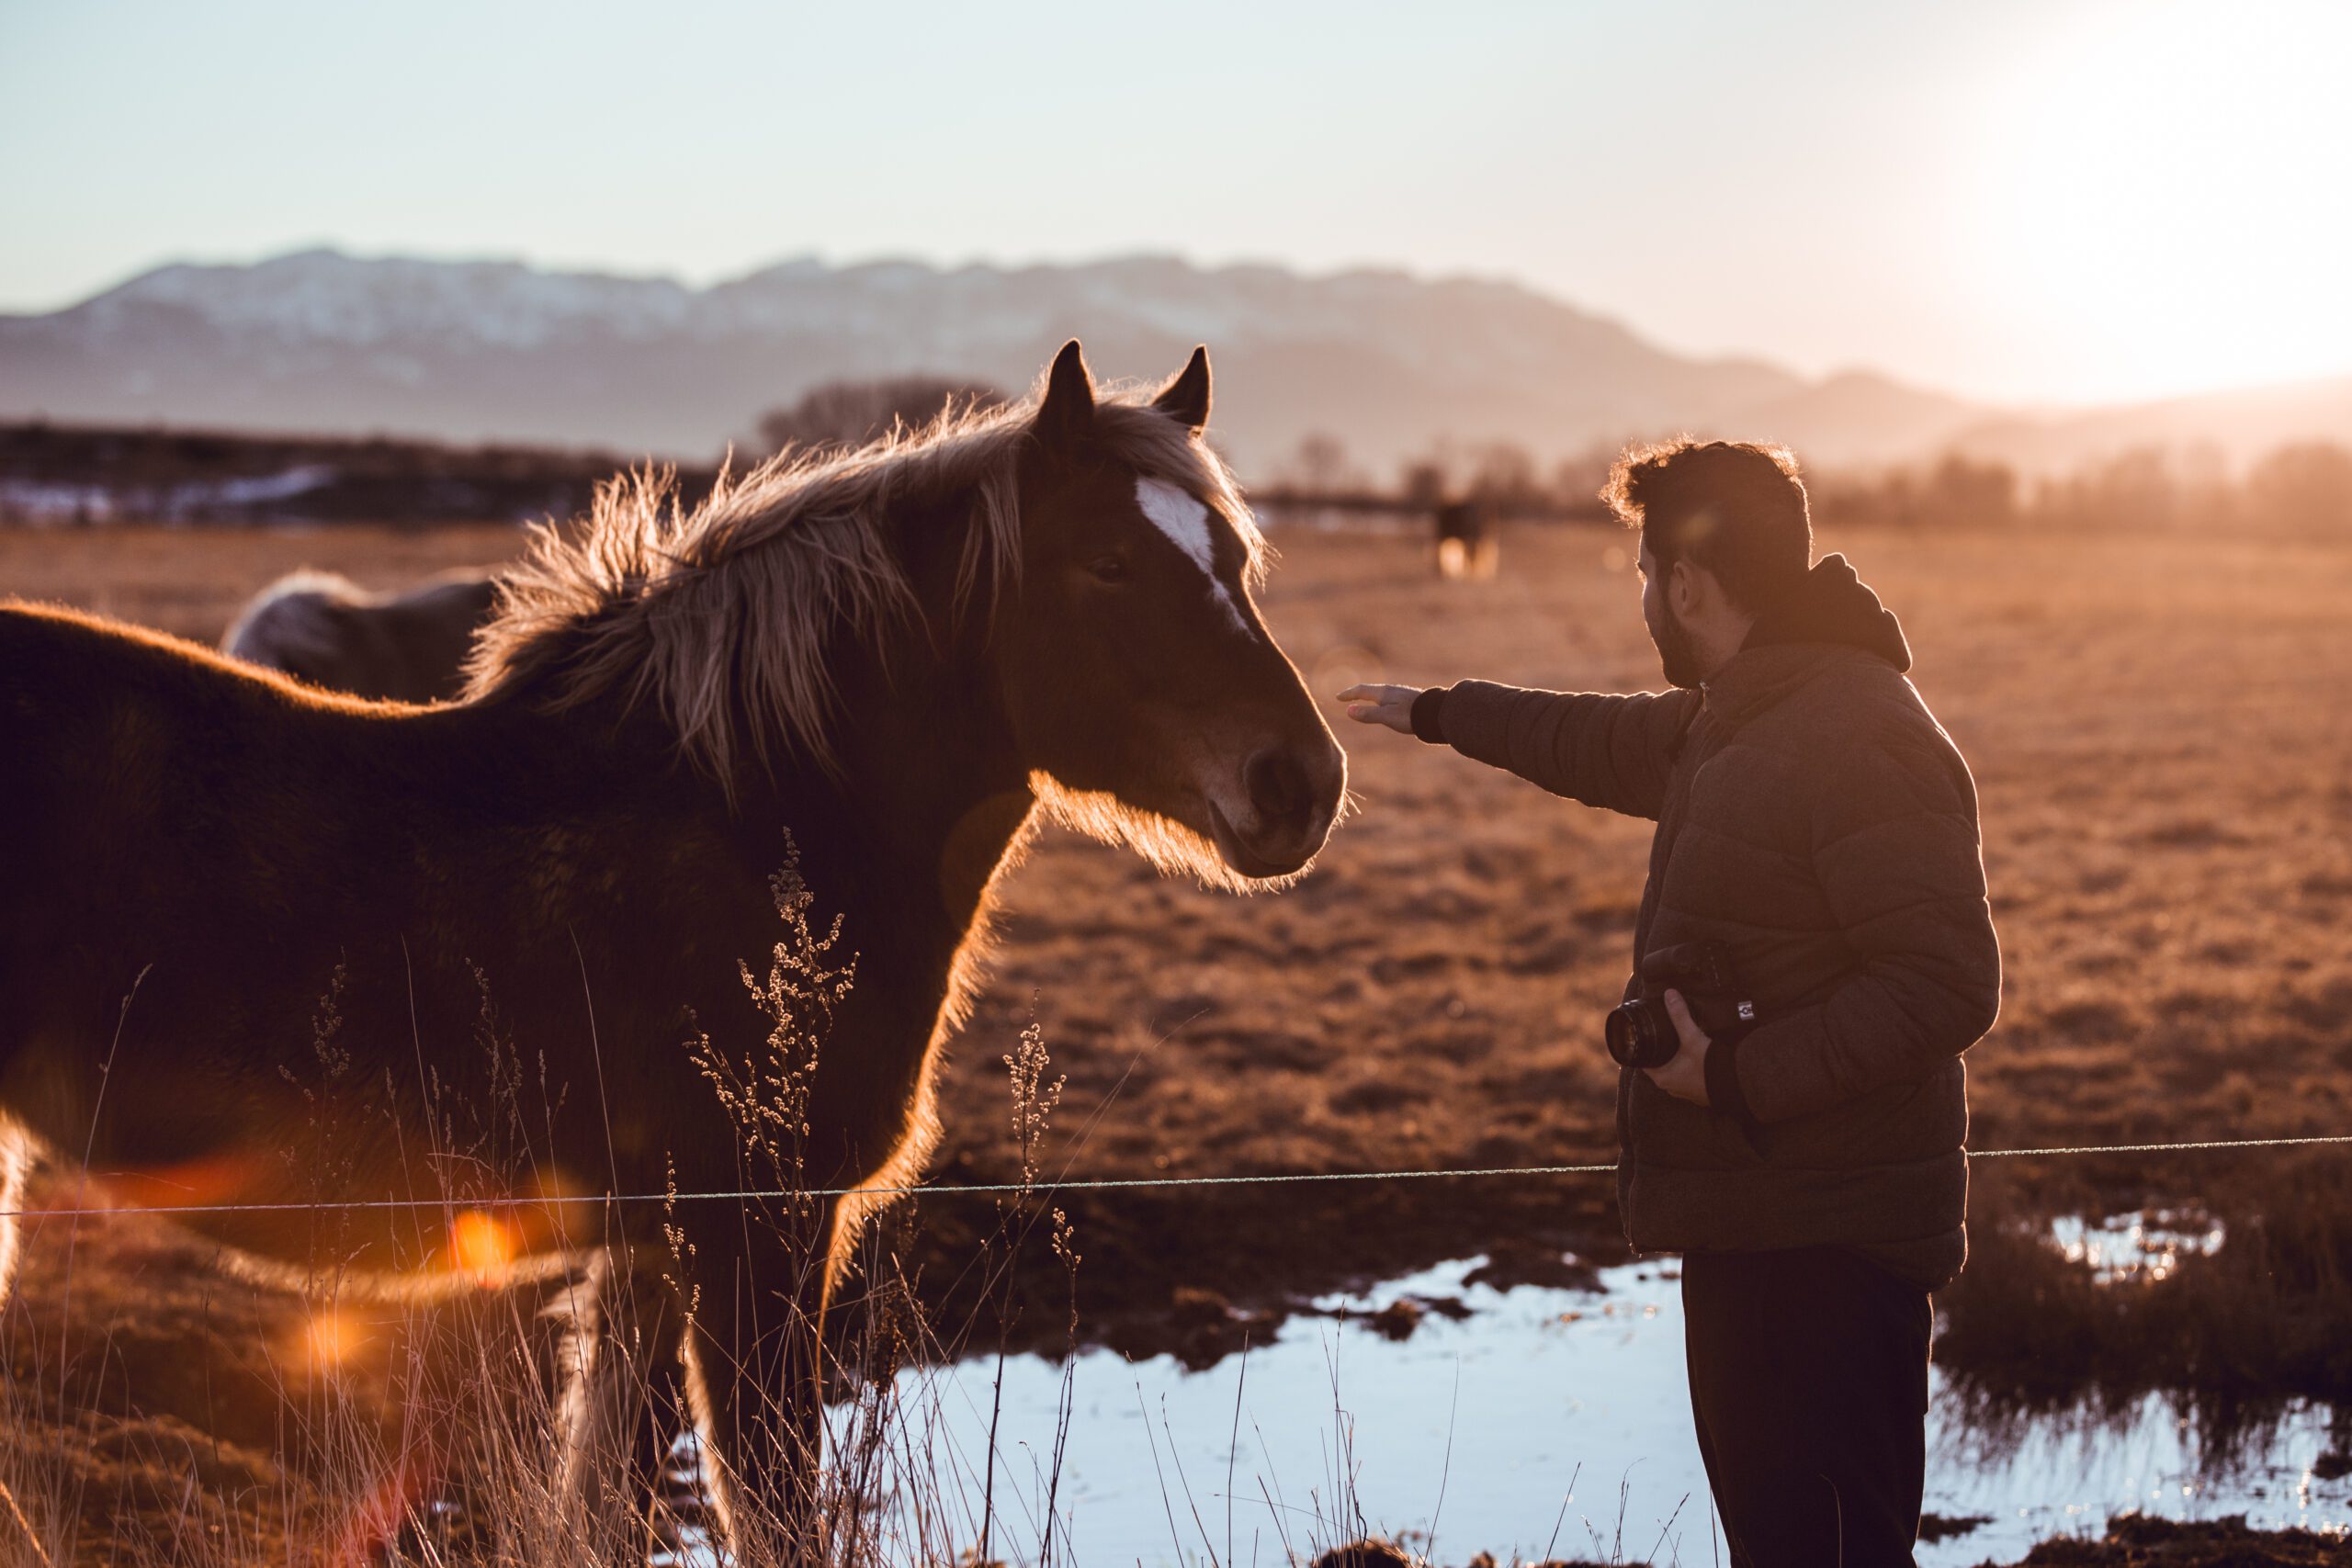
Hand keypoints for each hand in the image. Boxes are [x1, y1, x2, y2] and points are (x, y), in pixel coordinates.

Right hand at [1338, 683, 1420, 733]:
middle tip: (1349, 696)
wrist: (1437, 713)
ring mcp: (1401, 694)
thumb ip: (1368, 714)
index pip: (1361, 691)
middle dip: (1358, 693)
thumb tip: (1349, 710)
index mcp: (1383, 693)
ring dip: (1370, 696)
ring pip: (1381, 693)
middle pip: (1371, 690)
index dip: (1349, 694)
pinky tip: (1387, 705)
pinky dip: (1381, 700)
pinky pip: (1390, 697)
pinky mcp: (1410, 699)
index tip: (1338, 697)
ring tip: (1366, 700)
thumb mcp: (1386, 717)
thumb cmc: (1411, 716)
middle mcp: (1391, 690)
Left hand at [1641, 989, 1712, 1105]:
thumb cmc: (1710, 1066)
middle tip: (1659, 1032)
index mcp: (1661, 1078)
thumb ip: (1680, 1016)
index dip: (1641, 1046)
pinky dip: (1685, 1064)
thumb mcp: (1692, 1038)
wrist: (1737, 1084)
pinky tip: (1690, 1053)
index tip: (1642, 1033)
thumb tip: (1669, 994)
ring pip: (1672, 1069)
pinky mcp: (1696, 1089)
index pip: (1641, 1060)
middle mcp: (1670, 1087)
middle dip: (1658, 1048)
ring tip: (1674, 1039)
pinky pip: (1685, 1074)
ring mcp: (1684, 1090)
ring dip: (1672, 1057)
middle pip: (1657, 1063)